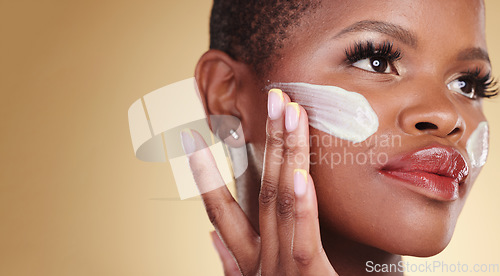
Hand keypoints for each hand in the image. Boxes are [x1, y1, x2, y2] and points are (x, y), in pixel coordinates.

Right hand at [180, 88, 337, 274]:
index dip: (204, 174)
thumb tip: (209, 235)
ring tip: (290, 112)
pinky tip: (301, 174)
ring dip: (285, 153)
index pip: (220, 212)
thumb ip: (231, 263)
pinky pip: (303, 240)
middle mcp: (262, 261)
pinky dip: (300, 206)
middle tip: (275, 96)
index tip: (191, 136)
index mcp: (249, 261)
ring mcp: (282, 269)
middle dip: (266, 140)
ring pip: (279, 203)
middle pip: (260, 191)